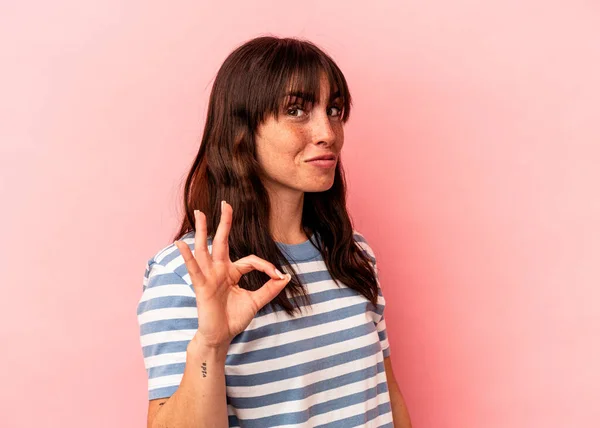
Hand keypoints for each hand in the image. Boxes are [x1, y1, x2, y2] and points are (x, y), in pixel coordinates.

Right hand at [174, 201, 290, 350]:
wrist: (220, 337)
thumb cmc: (234, 319)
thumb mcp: (256, 302)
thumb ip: (270, 289)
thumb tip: (286, 277)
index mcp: (232, 272)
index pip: (250, 260)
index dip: (266, 266)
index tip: (278, 276)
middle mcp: (219, 270)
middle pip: (222, 241)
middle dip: (224, 222)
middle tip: (225, 203)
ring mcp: (209, 276)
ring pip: (205, 249)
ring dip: (202, 230)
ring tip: (200, 212)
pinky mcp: (202, 286)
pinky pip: (194, 269)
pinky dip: (187, 256)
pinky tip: (181, 243)